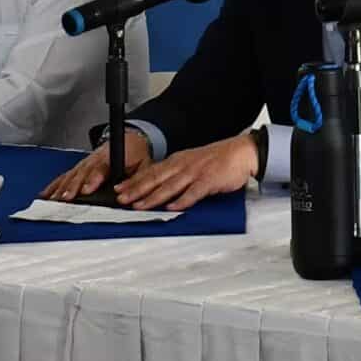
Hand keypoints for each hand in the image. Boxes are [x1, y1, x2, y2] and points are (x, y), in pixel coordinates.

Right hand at [40, 129, 155, 199]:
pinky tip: (46, 194)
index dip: (93, 178)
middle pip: (82, 172)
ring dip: (62, 187)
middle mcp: (96, 158)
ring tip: (53, 200)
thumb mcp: (144, 163)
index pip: (102, 167)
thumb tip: (128, 193)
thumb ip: (137, 178)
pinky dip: (55, 185)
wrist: (129, 138)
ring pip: (72, 174)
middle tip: (65, 198)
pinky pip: (65, 175)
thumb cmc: (136, 153)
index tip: (86, 189)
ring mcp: (86, 161)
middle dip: (73, 186)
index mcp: (113, 155)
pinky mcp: (79, 166)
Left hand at [111, 133, 255, 210]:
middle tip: (121, 199)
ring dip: (153, 197)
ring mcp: (196, 172)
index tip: (118, 189)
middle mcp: (183, 165)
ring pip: (170, 186)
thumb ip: (176, 175)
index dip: (133, 181)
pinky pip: (193, 192)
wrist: (241, 152)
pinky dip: (182, 200)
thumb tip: (158, 190)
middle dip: (136, 189)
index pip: (150, 171)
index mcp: (177, 161)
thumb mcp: (192, 163)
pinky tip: (172, 208)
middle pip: (155, 178)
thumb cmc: (217, 160)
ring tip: (139, 206)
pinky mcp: (209, 180)